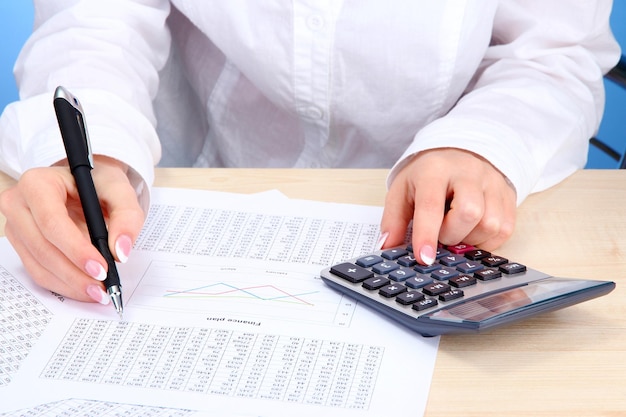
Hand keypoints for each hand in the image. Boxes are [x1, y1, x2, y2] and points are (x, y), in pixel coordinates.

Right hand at [0, 156, 144, 302]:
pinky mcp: (21, 244)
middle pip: (43, 247)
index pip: (52, 222)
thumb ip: (127, 217)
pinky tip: (85, 288)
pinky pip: (38, 271)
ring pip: (38, 264)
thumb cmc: (100, 183)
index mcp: (38, 183)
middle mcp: (19, 204)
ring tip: (98, 292)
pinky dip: (63, 284)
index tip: (101, 268)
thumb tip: (121, 252)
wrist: (86, 182)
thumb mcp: (120, 191)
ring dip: (69, 284)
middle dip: (74, 273)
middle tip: (102, 287)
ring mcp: (16, 226)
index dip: (75, 249)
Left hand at [380, 148, 516, 263]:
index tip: (423, 259)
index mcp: (435, 170)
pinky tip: (472, 232)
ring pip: (491, 224)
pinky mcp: (508, 195)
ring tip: (457, 230)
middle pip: (469, 213)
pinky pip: (505, 230)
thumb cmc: (427, 176)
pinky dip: (487, 241)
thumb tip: (388, 248)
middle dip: (452, 235)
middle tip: (441, 234)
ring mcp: (492, 182)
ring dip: (470, 239)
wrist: (458, 152)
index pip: (432, 205)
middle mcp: (468, 172)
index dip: (427, 235)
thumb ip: (393, 220)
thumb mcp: (402, 190)